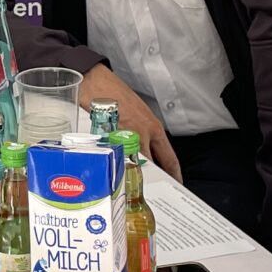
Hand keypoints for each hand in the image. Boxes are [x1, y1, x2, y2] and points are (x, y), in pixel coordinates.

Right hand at [81, 65, 180, 180]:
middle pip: (152, 166)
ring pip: (132, 165)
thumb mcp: (137, 114)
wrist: (96, 82)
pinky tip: (109, 168)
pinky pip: (114, 158)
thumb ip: (142, 133)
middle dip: (149, 178)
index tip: (175, 183)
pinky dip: (113, 164)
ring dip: (130, 173)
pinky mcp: (108, 138)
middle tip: (146, 188)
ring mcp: (125, 137)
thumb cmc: (114, 95)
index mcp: (153, 127)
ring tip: (125, 182)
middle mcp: (143, 134)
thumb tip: (143, 150)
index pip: (169, 158)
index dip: (173, 174)